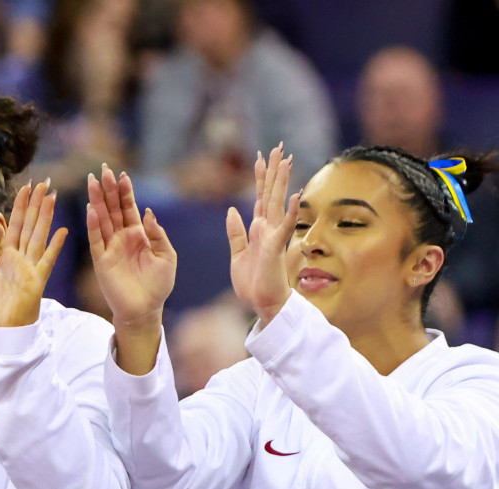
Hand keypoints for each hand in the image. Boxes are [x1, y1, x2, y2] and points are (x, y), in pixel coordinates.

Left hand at [0, 181, 67, 326]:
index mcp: (4, 258)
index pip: (13, 227)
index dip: (18, 207)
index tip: (24, 189)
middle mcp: (19, 260)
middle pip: (28, 226)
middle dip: (35, 205)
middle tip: (42, 183)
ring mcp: (30, 269)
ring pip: (38, 237)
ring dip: (45, 217)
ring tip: (51, 196)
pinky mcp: (36, 282)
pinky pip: (47, 261)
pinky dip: (54, 246)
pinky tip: (62, 230)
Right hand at [86, 163, 175, 327]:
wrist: (145, 309)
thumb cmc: (158, 285)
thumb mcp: (166, 256)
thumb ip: (157, 234)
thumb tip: (148, 212)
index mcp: (138, 234)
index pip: (129, 208)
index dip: (125, 192)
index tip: (122, 175)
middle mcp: (122, 238)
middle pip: (112, 208)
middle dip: (108, 189)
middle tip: (102, 169)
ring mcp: (110, 248)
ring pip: (102, 219)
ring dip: (97, 201)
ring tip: (92, 182)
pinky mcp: (102, 260)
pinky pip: (96, 240)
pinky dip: (93, 225)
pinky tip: (91, 210)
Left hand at [228, 145, 298, 323]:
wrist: (261, 303)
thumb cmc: (252, 282)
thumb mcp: (237, 254)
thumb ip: (236, 233)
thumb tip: (231, 211)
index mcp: (257, 229)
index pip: (259, 197)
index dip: (260, 177)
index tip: (261, 156)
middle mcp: (267, 229)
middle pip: (270, 193)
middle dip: (273, 171)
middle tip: (278, 147)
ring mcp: (273, 236)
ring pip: (277, 203)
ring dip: (282, 182)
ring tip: (287, 160)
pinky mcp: (276, 248)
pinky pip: (284, 227)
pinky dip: (289, 211)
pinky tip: (294, 195)